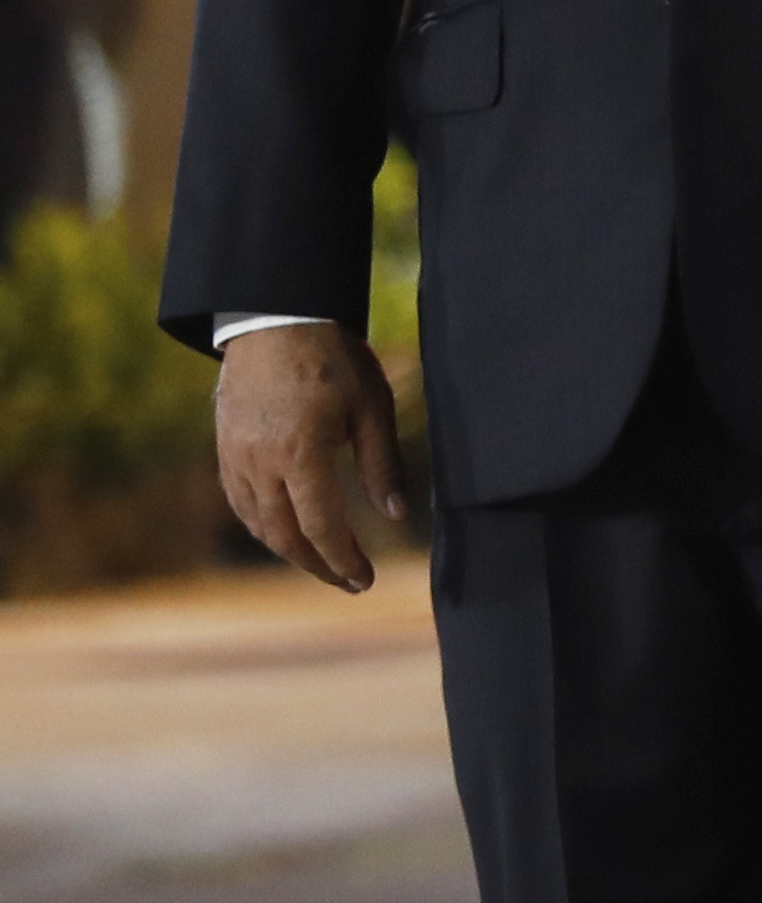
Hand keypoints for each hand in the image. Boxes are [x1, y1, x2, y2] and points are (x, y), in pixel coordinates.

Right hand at [212, 322, 404, 592]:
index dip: (343, 560)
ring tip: (323, 563)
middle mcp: (260, 462)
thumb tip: (396, 516)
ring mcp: (235, 456)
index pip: (321, 526)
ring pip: (257, 522)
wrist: (275, 320)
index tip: (365, 580)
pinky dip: (263, 525)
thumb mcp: (373, 408)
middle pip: (284, 534)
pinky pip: (240, 501)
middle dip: (318, 565)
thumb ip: (382, 466)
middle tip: (349, 582)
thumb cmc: (333, 359)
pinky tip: (285, 532)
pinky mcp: (224, 447)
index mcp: (301, 453)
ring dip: (289, 550)